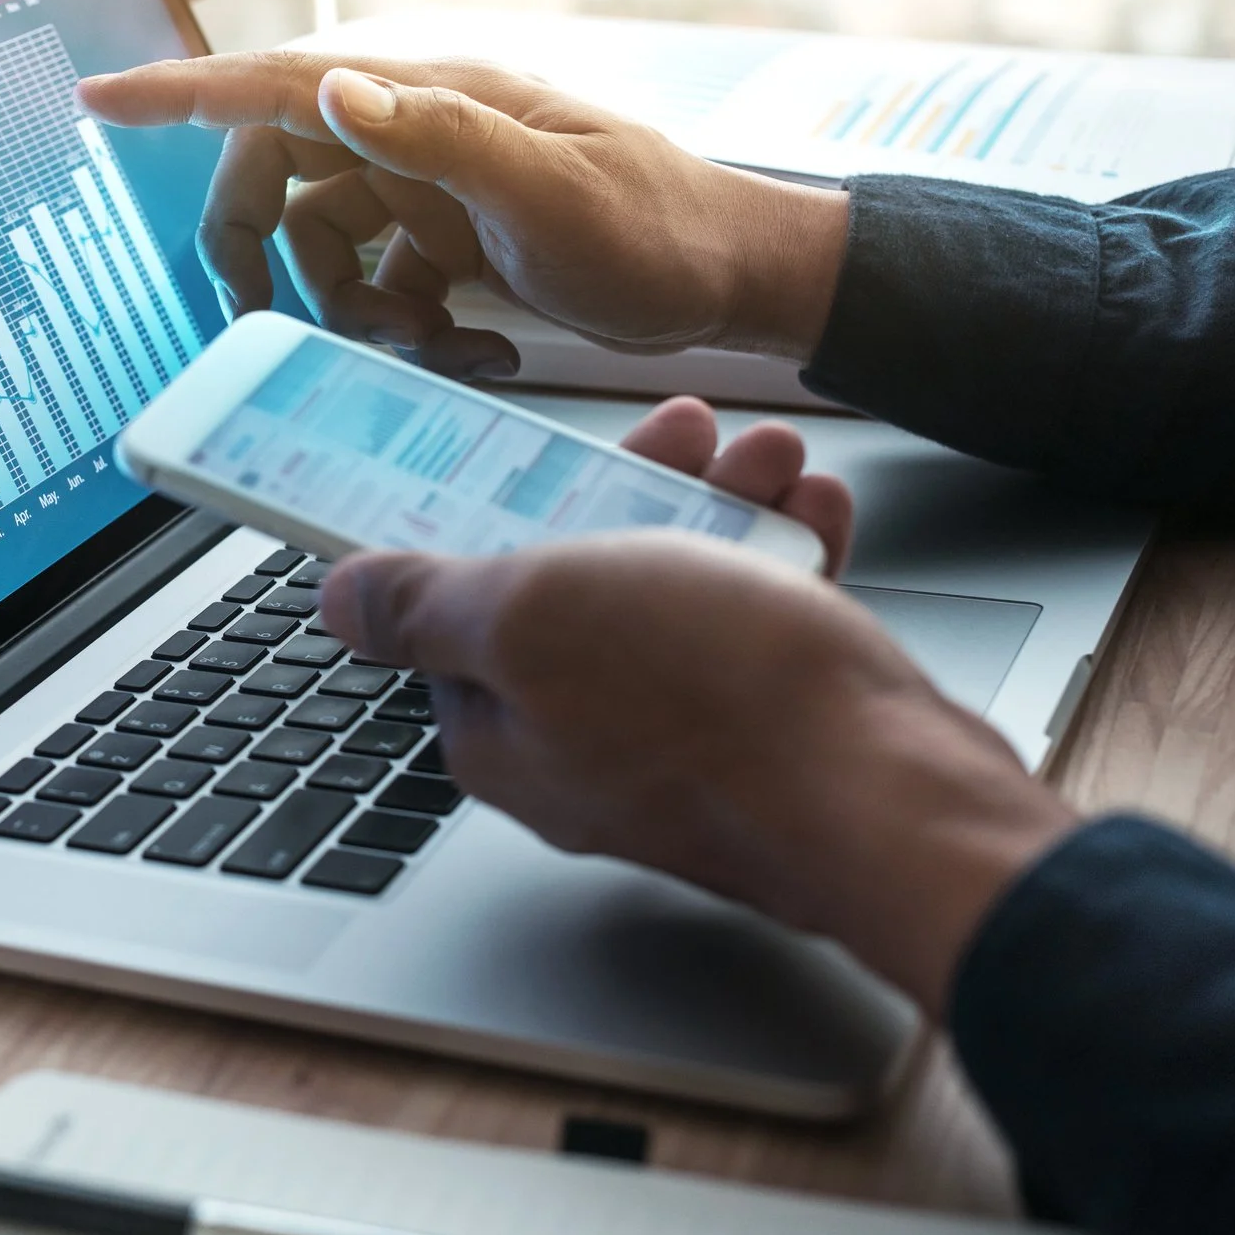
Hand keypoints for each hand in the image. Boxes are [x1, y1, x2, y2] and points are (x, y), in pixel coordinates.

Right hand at [76, 52, 850, 376]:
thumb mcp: (552, 190)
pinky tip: (471, 353)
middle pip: (276, 181)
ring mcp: (431, 192)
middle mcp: (416, 137)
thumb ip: (443, 140)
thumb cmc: (659, 227)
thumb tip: (336, 91)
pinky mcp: (451, 244)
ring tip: (429, 346)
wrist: (731, 281)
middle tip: (270, 323)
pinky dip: (404, 333)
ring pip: (322, 248)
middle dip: (262, 256)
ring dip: (350, 312)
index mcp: (428, 103)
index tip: (95, 99)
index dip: (178, 94)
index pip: (277, 85)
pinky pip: (379, 289)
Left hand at [319, 409, 1075, 1014]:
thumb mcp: (531, 615)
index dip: (503, 513)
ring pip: (683, 598)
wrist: (895, 799)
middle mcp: (584, 748)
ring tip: (771, 461)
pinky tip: (814, 518)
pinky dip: (785, 562)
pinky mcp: (773, 743)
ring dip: (724, 509)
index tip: (545, 453)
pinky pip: (761, 634)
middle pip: (583, 590)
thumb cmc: (720, 710)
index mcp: (501, 728)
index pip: (464, 611)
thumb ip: (427, 605)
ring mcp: (684, 748)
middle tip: (688, 434)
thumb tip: (340, 602)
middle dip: (638, 490)